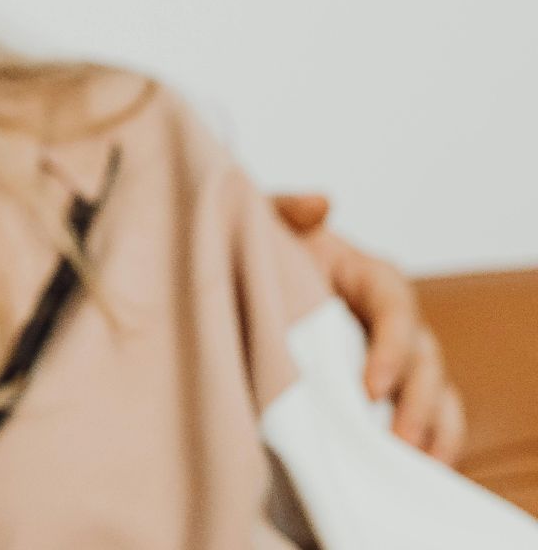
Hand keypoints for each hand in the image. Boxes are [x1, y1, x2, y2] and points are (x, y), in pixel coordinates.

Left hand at [272, 194, 465, 463]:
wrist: (237, 280)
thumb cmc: (259, 249)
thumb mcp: (262, 223)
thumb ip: (286, 208)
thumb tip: (321, 203)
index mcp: (368, 275)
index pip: (396, 307)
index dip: (390, 347)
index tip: (369, 386)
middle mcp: (389, 317)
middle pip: (423, 358)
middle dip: (415, 402)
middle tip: (395, 440)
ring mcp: (390, 354)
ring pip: (433, 390)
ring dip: (431, 427)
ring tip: (411, 463)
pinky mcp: (382, 386)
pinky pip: (425, 414)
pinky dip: (432, 440)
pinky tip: (420, 469)